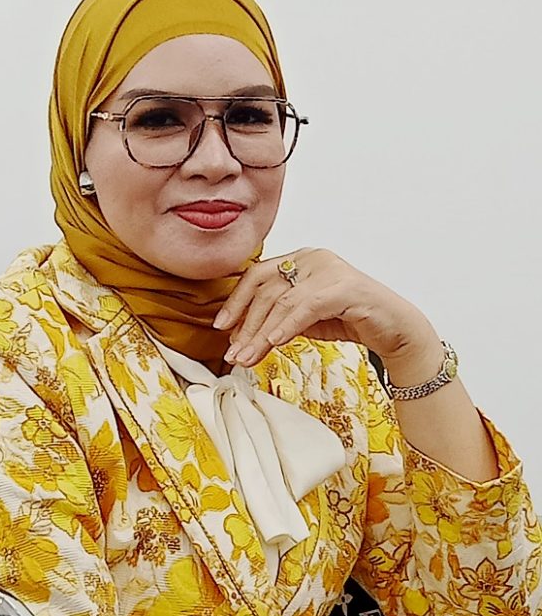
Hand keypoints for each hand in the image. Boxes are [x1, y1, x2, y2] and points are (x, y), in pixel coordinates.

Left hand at [213, 248, 440, 369]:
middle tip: (233, 353)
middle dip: (245, 324)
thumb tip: (238, 336)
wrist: (393, 329)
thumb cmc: (349, 321)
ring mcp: (330, 269)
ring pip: (283, 300)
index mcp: (300, 259)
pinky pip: (307, 306)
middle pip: (266, 288)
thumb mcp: (303, 319)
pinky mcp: (345, 287)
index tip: (221, 327)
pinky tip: (274, 342)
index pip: (257, 276)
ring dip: (261, 333)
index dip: (236, 301)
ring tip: (248, 357)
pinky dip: (287, 325)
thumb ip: (275, 318)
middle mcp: (312, 258)